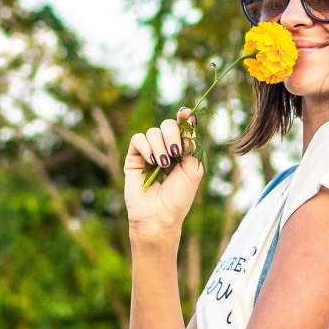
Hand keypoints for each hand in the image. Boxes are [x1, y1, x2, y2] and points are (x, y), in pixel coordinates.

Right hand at [124, 109, 202, 246]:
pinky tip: (152, 161)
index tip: (186, 113)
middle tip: (176, 153)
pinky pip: (138, 139)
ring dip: (160, 146)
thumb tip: (190, 119)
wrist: (160, 215)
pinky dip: (146, 147)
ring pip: (153, 131)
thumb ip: (193, 143)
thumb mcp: (194, 168)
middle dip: (173, 135)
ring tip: (164, 165)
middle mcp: (165, 149)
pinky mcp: (134, 158)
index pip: (182, 127)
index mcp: (182, 151)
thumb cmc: (179, 196)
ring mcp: (149, 153)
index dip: (184, 117)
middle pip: (167, 125)